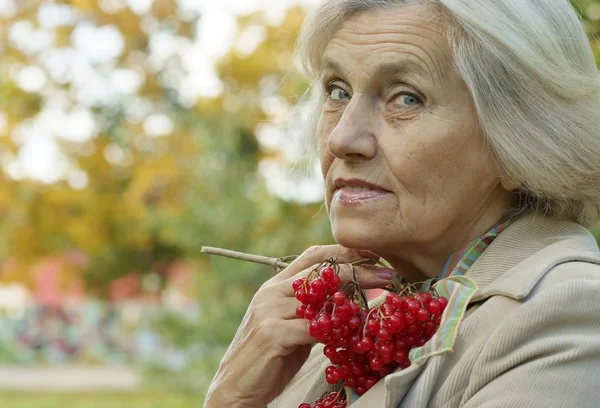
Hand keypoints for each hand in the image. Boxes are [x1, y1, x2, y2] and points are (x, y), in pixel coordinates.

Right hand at [203, 245, 394, 407]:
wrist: (235, 388)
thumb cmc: (269, 359)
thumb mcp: (291, 326)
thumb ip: (312, 311)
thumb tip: (348, 301)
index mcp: (275, 286)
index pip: (312, 256)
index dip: (344, 252)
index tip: (374, 256)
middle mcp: (270, 292)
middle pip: (321, 270)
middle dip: (359, 271)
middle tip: (388, 277)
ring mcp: (269, 312)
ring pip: (320, 296)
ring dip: (353, 301)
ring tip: (380, 306)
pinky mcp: (272, 334)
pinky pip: (314, 327)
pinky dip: (337, 332)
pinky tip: (353, 337)